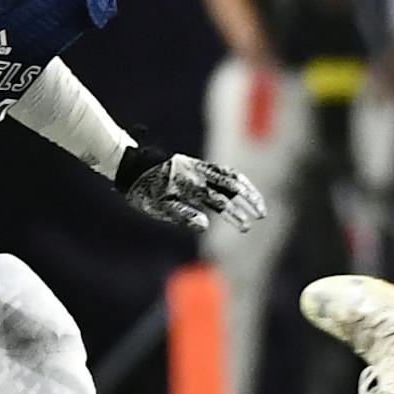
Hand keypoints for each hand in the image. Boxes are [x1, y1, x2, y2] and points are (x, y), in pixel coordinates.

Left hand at [116, 145, 265, 232]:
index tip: (246, 228)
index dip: (234, 215)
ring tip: (257, 201)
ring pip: (230, 175)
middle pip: (232, 184)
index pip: (219, 201)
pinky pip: (222, 170)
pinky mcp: (198, 165)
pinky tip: (242, 190)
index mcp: (190, 184)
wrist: (132, 168)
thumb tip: (206, 225)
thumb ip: (183, 215)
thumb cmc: (144, 191)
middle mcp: (198, 173)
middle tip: (262, 213)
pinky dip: (236, 180)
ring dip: (247, 188)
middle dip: (249, 199)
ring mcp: (199, 167)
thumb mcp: (159, 207)